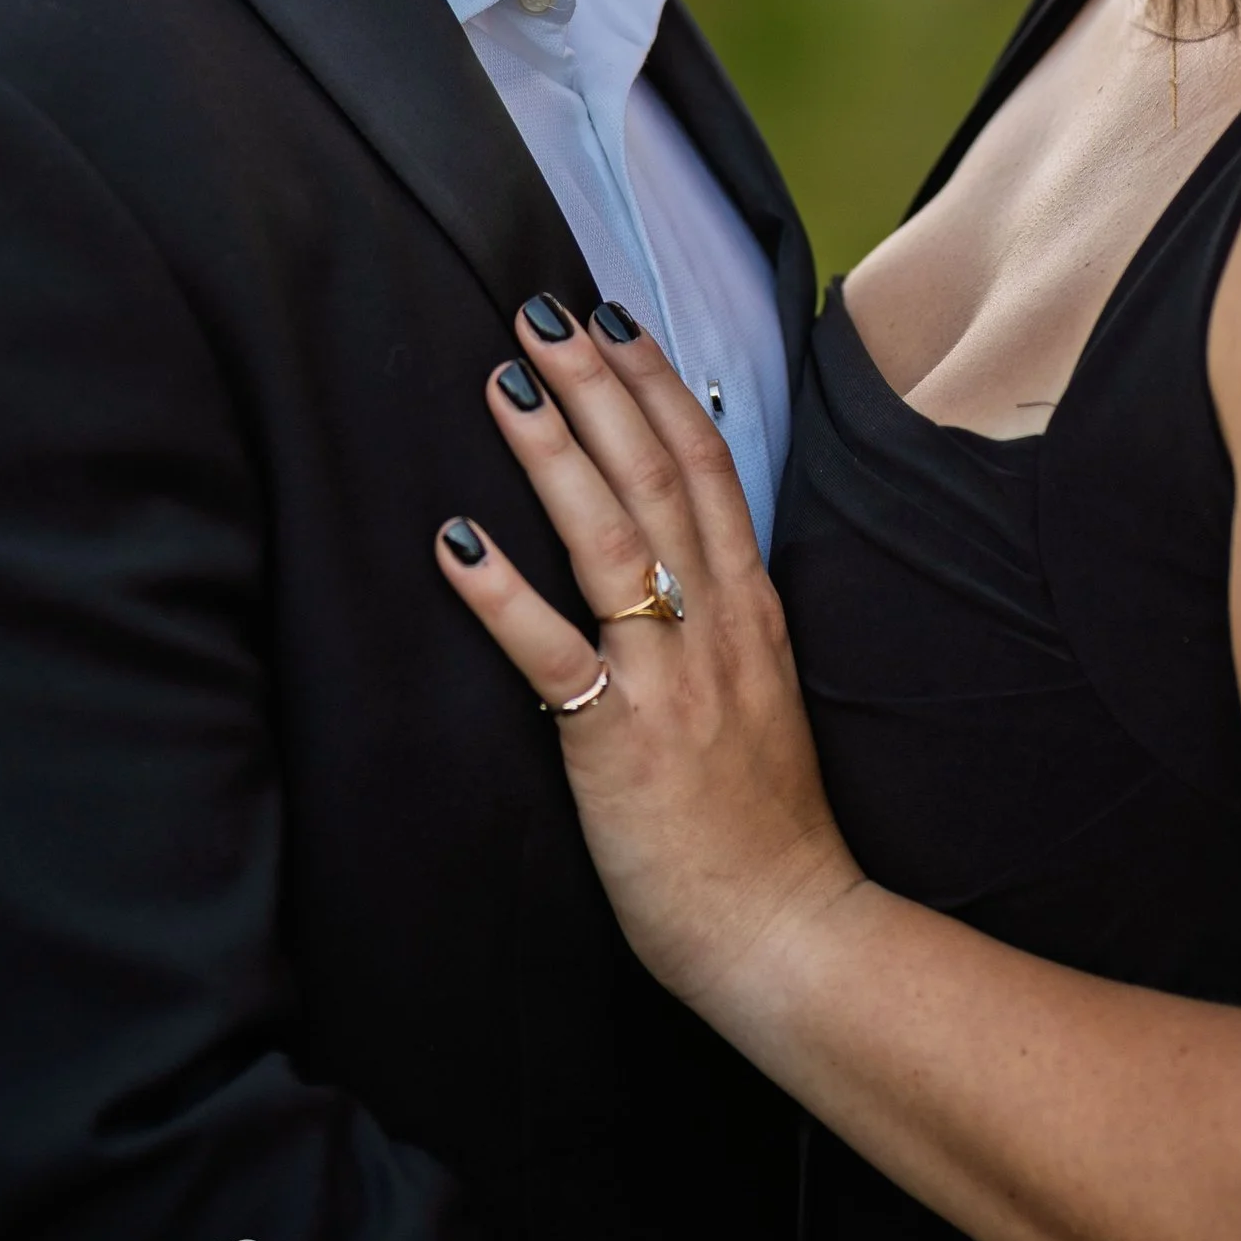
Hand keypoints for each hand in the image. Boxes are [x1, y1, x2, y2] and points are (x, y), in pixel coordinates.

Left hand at [434, 301, 859, 1017]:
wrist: (788, 930)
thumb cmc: (763, 823)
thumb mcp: (761, 688)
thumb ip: (724, 613)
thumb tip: (682, 544)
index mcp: (749, 608)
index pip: (706, 465)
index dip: (656, 383)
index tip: (613, 317)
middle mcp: (716, 624)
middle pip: (657, 474)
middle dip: (598, 383)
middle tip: (542, 310)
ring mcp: (672, 679)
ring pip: (610, 536)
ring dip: (552, 450)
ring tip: (503, 380)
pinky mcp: (621, 743)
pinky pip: (553, 653)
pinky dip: (500, 591)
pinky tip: (453, 537)